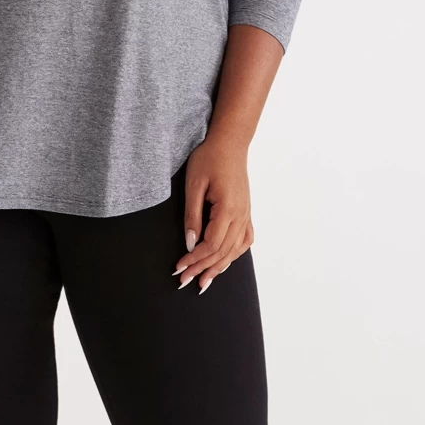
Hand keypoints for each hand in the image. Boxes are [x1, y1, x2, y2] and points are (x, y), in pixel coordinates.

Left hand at [172, 133, 253, 293]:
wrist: (229, 142)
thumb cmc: (209, 158)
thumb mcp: (194, 184)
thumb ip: (192, 216)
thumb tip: (190, 244)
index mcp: (228, 209)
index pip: (211, 245)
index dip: (194, 259)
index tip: (178, 267)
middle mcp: (241, 215)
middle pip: (222, 252)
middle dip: (202, 269)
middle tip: (184, 281)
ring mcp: (246, 214)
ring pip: (234, 250)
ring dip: (218, 267)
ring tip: (203, 282)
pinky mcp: (246, 211)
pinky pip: (244, 240)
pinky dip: (234, 255)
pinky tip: (225, 262)